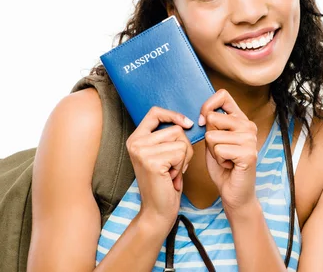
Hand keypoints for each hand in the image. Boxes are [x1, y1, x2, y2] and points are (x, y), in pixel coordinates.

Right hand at [126, 106, 194, 228]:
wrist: (158, 211)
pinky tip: (172, 178)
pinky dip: (182, 166)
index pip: (155, 112)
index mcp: (135, 138)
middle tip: (173, 166)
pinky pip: (181, 152)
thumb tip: (187, 121)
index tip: (187, 124)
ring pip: (181, 141)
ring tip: (172, 172)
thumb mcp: (163, 154)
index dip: (173, 115)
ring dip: (184, 158)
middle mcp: (135, 142)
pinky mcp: (151, 161)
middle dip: (184, 148)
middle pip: (176, 129)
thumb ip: (167, 137)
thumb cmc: (165, 183)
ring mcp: (142, 151)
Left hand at [200, 89, 258, 211]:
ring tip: (225, 159)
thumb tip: (205, 114)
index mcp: (241, 119)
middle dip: (208, 137)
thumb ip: (210, 125)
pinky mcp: (248, 153)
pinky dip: (219, 160)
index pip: (222, 95)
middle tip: (220, 151)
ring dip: (213, 151)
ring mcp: (250, 139)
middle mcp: (248, 126)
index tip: (203, 122)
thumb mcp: (213, 141)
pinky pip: (219, 149)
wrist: (234, 192)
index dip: (207, 106)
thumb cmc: (223, 166)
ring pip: (212, 136)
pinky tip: (229, 165)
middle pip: (213, 118)